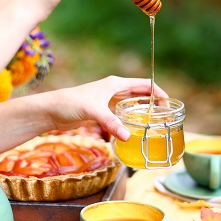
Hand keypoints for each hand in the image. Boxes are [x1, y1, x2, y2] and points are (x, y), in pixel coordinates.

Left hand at [45, 76, 168, 140]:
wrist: (51, 110)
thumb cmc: (70, 104)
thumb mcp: (93, 111)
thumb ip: (111, 123)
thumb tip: (128, 136)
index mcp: (116, 84)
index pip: (145, 85)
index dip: (159, 93)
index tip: (169, 105)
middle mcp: (115, 90)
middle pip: (141, 94)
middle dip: (154, 103)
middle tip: (166, 117)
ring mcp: (109, 100)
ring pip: (133, 104)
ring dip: (144, 112)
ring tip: (155, 124)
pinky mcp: (103, 111)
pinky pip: (123, 114)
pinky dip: (131, 119)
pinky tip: (136, 129)